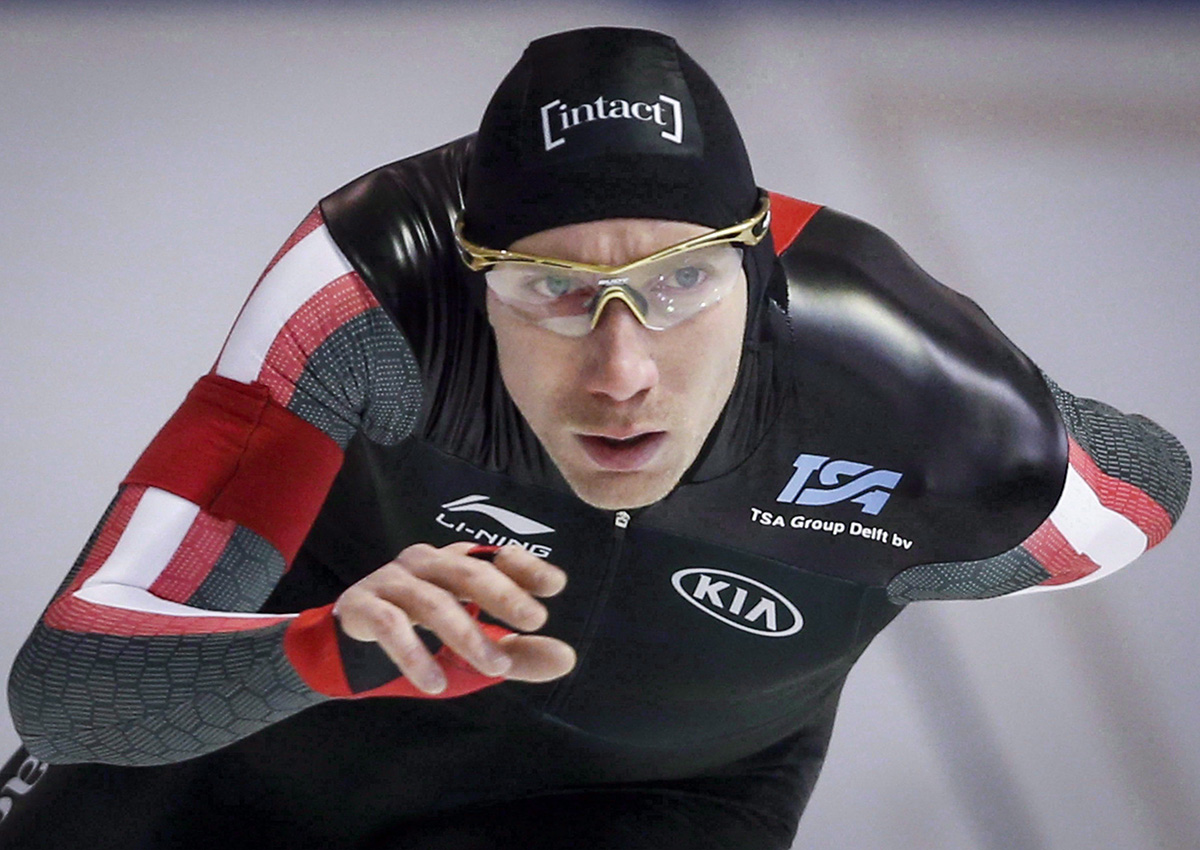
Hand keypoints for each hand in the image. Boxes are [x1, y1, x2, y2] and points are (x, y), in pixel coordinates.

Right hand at [334, 542, 574, 693]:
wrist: (345, 651)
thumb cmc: (419, 639)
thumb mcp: (472, 649)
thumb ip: (517, 654)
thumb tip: (567, 659)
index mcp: (454, 565)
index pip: (494, 555)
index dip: (525, 566)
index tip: (556, 586)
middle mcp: (425, 564)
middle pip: (468, 571)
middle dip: (504, 595)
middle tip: (536, 620)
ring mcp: (390, 581)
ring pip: (434, 601)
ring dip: (467, 635)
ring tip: (495, 668)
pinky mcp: (361, 605)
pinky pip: (392, 625)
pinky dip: (415, 655)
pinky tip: (435, 683)